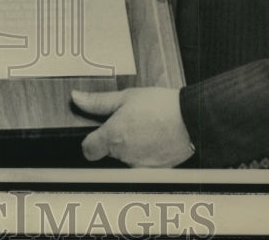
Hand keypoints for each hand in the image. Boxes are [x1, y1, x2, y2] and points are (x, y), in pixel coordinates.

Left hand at [71, 86, 193, 166]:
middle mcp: (124, 157)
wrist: (192, 119)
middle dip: (116, 138)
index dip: (91, 141)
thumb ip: (98, 101)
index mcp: (113, 138)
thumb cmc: (161, 107)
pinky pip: (144, 163)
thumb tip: (77, 98)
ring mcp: (141, 166)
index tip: (97, 133)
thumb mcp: (126, 97)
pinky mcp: (156, 171)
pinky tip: (156, 138)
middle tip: (130, 121)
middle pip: (109, 152)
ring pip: (127, 157)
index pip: (88, 150)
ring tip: (146, 128)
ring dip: (132, 145)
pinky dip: (147, 153)